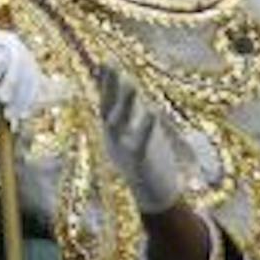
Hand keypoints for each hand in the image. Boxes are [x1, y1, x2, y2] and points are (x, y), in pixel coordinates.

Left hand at [0, 27, 44, 123]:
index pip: (1, 48)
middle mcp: (13, 46)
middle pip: (20, 61)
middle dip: (13, 82)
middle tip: (3, 99)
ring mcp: (25, 60)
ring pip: (30, 77)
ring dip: (22, 98)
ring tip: (10, 115)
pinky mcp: (30, 76)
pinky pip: (34, 89)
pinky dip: (30, 103)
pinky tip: (24, 115)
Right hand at [93, 63, 185, 213]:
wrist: (154, 197)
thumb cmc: (147, 161)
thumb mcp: (134, 134)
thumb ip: (130, 112)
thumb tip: (128, 86)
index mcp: (112, 132)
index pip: (105, 103)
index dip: (105, 83)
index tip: (105, 61)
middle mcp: (112, 140)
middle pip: (107, 109)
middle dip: (108, 87)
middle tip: (110, 64)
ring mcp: (123, 152)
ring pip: (119, 124)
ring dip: (124, 104)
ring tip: (132, 83)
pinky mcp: (139, 164)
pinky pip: (139, 144)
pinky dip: (144, 128)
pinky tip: (151, 112)